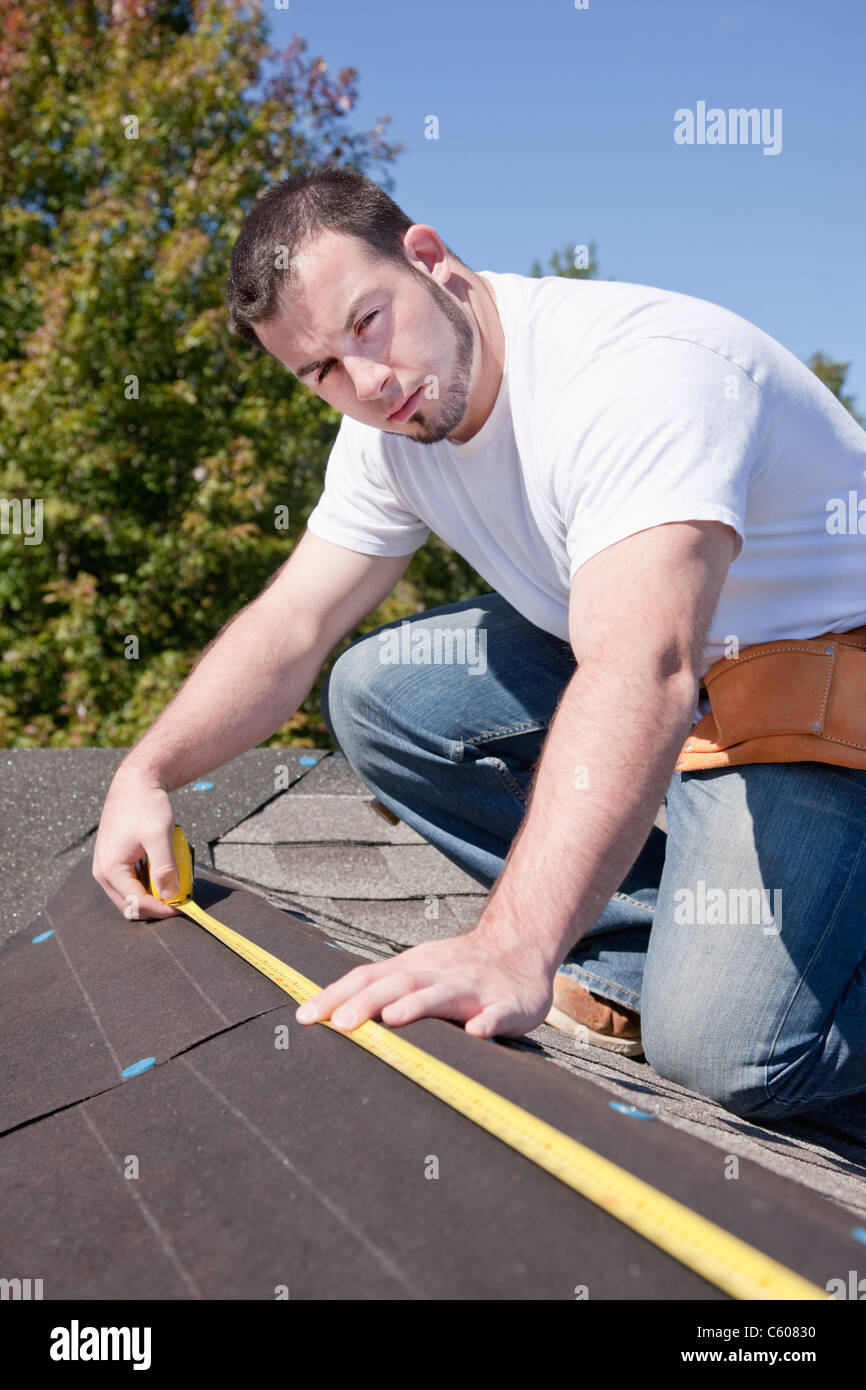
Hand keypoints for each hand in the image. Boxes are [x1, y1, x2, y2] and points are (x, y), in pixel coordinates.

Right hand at [92, 764, 180, 921]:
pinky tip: (162, 873)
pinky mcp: (114, 861)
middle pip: (130, 905)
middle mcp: (102, 872)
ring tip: (173, 884)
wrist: (135, 783)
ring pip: (130, 896)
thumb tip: (170, 896)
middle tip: (179, 899)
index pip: (137, 903)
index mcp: (110, 869)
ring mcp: (106, 867)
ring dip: (152, 896)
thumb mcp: (159, 836)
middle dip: (155, 906)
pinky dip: (147, 884)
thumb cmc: (145, 805)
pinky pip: (130, 883)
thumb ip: (164, 868)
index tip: (183, 906)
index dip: (161, 909)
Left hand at [295, 928, 555, 1038]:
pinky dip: (487, 1021)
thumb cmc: (456, 969)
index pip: (366, 979)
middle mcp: (437, 973)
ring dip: (417, 1004)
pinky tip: (477, 1032)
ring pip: (442, 994)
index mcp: (412, 968)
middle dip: (367, 1002)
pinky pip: (497, 1013)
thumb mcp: (416, 971)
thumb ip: (380, 990)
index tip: (304, 1017)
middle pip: (398, 983)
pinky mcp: (507, 1003)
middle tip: (339, 1023)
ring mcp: (473, 987)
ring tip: (393, 1018)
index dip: (335, 996)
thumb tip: (329, 1014)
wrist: (519, 947)